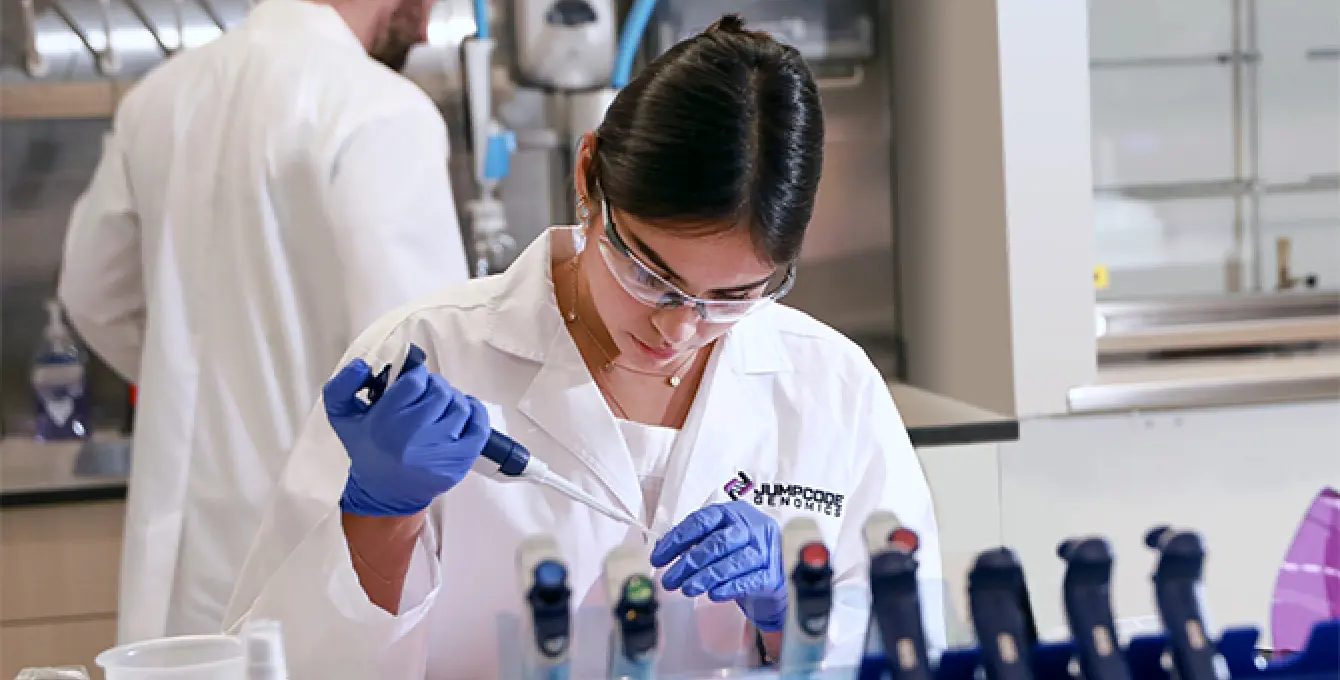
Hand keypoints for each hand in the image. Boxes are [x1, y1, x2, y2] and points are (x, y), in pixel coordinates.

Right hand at [324, 357, 490, 516]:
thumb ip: (342, 386)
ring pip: (460, 406)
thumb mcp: (342, 417)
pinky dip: (476, 414)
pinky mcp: (458, 463)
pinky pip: (479, 427)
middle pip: (440, 392)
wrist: (384, 494)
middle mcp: (413, 436)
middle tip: (427, 394)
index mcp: (385, 422)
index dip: (417, 375)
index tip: (414, 381)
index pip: (415, 381)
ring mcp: (439, 451)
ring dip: (452, 400)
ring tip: (440, 408)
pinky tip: (464, 413)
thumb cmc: (367, 451)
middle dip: (435, 387)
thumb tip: (361, 364)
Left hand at [650, 502, 787, 631]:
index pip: (702, 520)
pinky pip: (747, 580)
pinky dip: (727, 587)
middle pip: (717, 542)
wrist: (769, 585)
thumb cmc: (739, 559)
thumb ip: (692, 542)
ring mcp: (765, 551)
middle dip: (689, 562)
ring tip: (686, 589)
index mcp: (735, 513)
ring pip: (731, 562)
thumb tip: (661, 548)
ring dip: (704, 577)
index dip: (677, 539)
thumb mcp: (716, 544)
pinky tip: (713, 594)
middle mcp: (753, 527)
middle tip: (670, 580)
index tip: (659, 557)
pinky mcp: (771, 575)